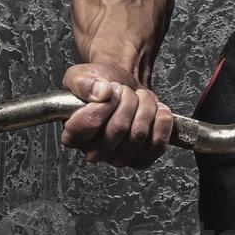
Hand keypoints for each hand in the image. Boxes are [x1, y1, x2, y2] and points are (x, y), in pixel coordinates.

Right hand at [59, 61, 173, 168]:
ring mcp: (119, 159)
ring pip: (139, 133)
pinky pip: (158, 143)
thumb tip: (101, 92)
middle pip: (119, 128)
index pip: (90, 122)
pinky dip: (161, 121)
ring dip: (145, 107)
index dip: (105, 102)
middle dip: (127, 100)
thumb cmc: (100, 87)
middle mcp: (94, 152)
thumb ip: (83, 83)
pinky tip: (155, 111)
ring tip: (138, 99)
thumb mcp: (80, 76)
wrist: (123, 89)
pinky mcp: (142, 159)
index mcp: (73, 136)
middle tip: (125, 92)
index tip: (109, 90)